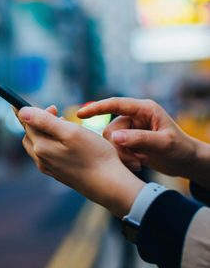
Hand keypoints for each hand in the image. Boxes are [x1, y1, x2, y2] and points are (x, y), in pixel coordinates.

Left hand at [19, 106, 144, 217]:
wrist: (108, 184)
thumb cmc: (94, 155)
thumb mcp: (70, 132)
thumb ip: (45, 121)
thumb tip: (22, 112)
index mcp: (42, 148)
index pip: (27, 124)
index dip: (31, 111)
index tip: (40, 104)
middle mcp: (41, 160)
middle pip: (31, 135)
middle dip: (38, 121)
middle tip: (55, 111)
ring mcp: (49, 169)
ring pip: (38, 146)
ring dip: (44, 132)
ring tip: (62, 124)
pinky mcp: (58, 174)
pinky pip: (46, 155)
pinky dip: (50, 144)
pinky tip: (65, 142)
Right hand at [77, 97, 201, 179]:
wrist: (185, 162)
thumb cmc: (180, 148)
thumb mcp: (163, 143)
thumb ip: (139, 139)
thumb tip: (113, 137)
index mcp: (144, 109)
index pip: (115, 104)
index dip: (96, 108)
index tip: (80, 114)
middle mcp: (134, 118)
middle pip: (111, 129)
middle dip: (118, 147)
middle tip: (136, 160)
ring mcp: (131, 130)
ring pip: (111, 142)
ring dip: (122, 154)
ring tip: (139, 162)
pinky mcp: (129, 142)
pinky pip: (116, 149)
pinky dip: (124, 158)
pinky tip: (138, 163)